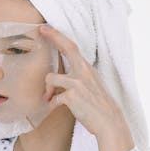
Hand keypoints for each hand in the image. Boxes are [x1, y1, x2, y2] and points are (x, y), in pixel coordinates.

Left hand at [41, 24, 134, 148]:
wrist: (109, 122)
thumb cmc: (99, 107)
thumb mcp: (92, 86)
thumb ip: (80, 78)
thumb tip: (64, 77)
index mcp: (87, 69)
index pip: (73, 47)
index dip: (59, 36)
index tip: (47, 28)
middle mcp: (84, 72)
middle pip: (67, 48)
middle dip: (54, 37)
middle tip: (41, 31)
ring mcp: (78, 83)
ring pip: (50, 78)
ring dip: (47, 90)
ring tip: (48, 98)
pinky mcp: (72, 96)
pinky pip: (53, 98)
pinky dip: (51, 104)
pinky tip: (54, 108)